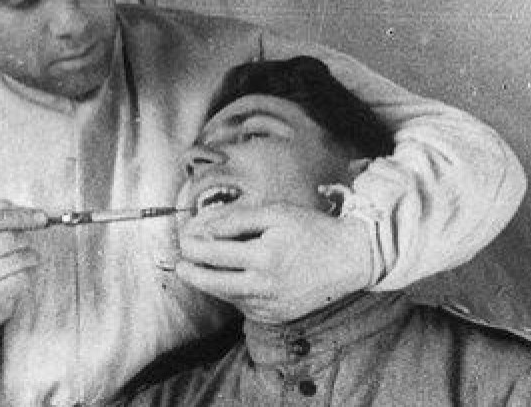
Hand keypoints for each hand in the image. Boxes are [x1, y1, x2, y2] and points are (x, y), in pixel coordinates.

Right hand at [0, 200, 47, 336]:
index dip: (21, 215)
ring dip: (31, 256)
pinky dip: (29, 273)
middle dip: (26, 237)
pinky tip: (21, 274)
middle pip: (8, 238)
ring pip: (19, 258)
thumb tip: (19, 208)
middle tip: (29, 241)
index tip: (41, 217)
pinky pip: (23, 277)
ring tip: (27, 258)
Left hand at [174, 203, 373, 323]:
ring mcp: (271, 306)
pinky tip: (231, 281)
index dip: (193, 247)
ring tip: (200, 270)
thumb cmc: (312, 230)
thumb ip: (237, 220)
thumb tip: (205, 229)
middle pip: (213, 283)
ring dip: (211, 284)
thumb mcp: (275, 213)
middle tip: (180, 265)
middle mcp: (265, 287)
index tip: (183, 240)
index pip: (213, 254)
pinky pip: (245, 306)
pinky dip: (233, 294)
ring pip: (227, 297)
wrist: (350, 259)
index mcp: (264, 257)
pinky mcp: (277, 316)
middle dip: (192, 273)